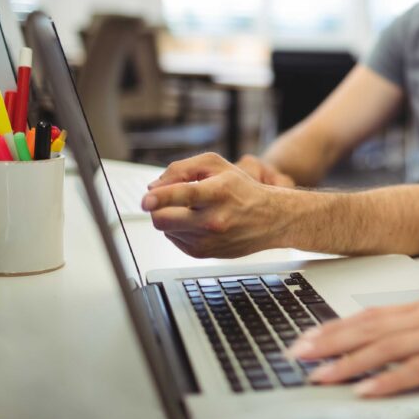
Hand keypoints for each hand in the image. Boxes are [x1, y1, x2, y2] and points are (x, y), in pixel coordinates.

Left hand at [143, 152, 287, 257]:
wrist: (271, 219)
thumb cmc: (243, 190)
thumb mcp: (217, 165)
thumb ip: (182, 168)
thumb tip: (154, 186)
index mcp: (219, 192)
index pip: (185, 194)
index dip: (161, 197)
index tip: (147, 200)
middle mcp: (214, 219)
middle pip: (163, 219)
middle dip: (157, 209)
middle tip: (164, 201)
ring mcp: (208, 239)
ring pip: (166, 230)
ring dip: (170, 217)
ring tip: (192, 210)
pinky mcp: (204, 253)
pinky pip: (174, 240)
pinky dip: (178, 229)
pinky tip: (196, 222)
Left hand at [290, 298, 418, 396]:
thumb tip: (391, 344)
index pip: (371, 315)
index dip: (335, 326)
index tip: (307, 337)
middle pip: (370, 328)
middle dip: (330, 341)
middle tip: (298, 355)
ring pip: (386, 348)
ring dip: (349, 362)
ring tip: (321, 375)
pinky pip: (417, 370)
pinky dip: (388, 380)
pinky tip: (367, 390)